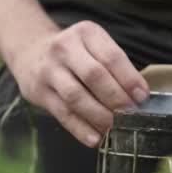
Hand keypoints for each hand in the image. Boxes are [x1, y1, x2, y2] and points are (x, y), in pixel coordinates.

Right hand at [8, 21, 149, 147]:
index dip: (129, 78)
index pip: (111, 56)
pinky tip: (95, 139)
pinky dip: (80, 129)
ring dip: (99, 116)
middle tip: (131, 115)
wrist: (30, 51)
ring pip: (76, 96)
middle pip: (94, 75)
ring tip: (114, 129)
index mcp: (86, 33)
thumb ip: (115, 66)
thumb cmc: (74, 52)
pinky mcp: (38, 92)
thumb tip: (139, 97)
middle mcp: (65, 48)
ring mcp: (49, 70)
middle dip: (116, 98)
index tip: (142, 97)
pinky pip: (62, 113)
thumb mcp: (93, 46)